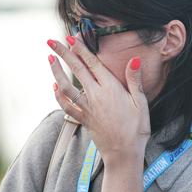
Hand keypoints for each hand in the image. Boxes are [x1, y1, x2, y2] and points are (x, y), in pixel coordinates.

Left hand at [46, 36, 150, 164]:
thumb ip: (135, 80)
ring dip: (56, 72)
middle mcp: (95, 96)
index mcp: (110, 89)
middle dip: (63, 53)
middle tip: (51, 41)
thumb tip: (134, 60)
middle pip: (76, 70)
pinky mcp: (83, 119)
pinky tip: (54, 87)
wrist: (124, 154)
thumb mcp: (141, 103)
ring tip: (49, 59)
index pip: (92, 63)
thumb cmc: (136, 129)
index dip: (81, 49)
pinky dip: (58, 95)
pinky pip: (66, 105)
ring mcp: (87, 108)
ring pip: (66, 87)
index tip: (71, 37)